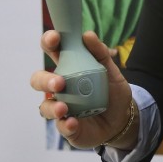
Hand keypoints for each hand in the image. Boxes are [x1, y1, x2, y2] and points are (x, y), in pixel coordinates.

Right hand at [30, 30, 135, 148]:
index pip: (52, 52)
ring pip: (45, 106)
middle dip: (45, 80)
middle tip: (59, 82)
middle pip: (39, 80)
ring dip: (53, 107)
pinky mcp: (67, 126)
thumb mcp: (111, 71)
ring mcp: (61, 108)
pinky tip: (73, 122)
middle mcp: (60, 88)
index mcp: (69, 68)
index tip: (55, 38)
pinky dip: (66, 125)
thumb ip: (101, 53)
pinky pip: (61, 126)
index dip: (49, 42)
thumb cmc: (112, 91)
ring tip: (64, 108)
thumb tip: (87, 35)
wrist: (122, 119)